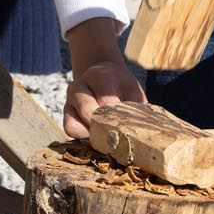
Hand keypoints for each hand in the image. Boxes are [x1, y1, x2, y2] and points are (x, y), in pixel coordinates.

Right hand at [64, 16, 146, 137]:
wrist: (102, 74)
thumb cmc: (122, 87)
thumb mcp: (132, 91)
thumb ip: (138, 108)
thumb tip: (148, 130)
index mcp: (100, 76)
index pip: (107, 101)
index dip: (118, 119)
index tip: (130, 130)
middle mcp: (80, 86)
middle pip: (89, 113)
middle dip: (105, 129)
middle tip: (120, 138)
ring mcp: (70, 99)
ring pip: (74, 124)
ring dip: (92, 135)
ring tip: (107, 138)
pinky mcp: (65, 111)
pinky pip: (69, 129)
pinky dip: (82, 136)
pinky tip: (96, 136)